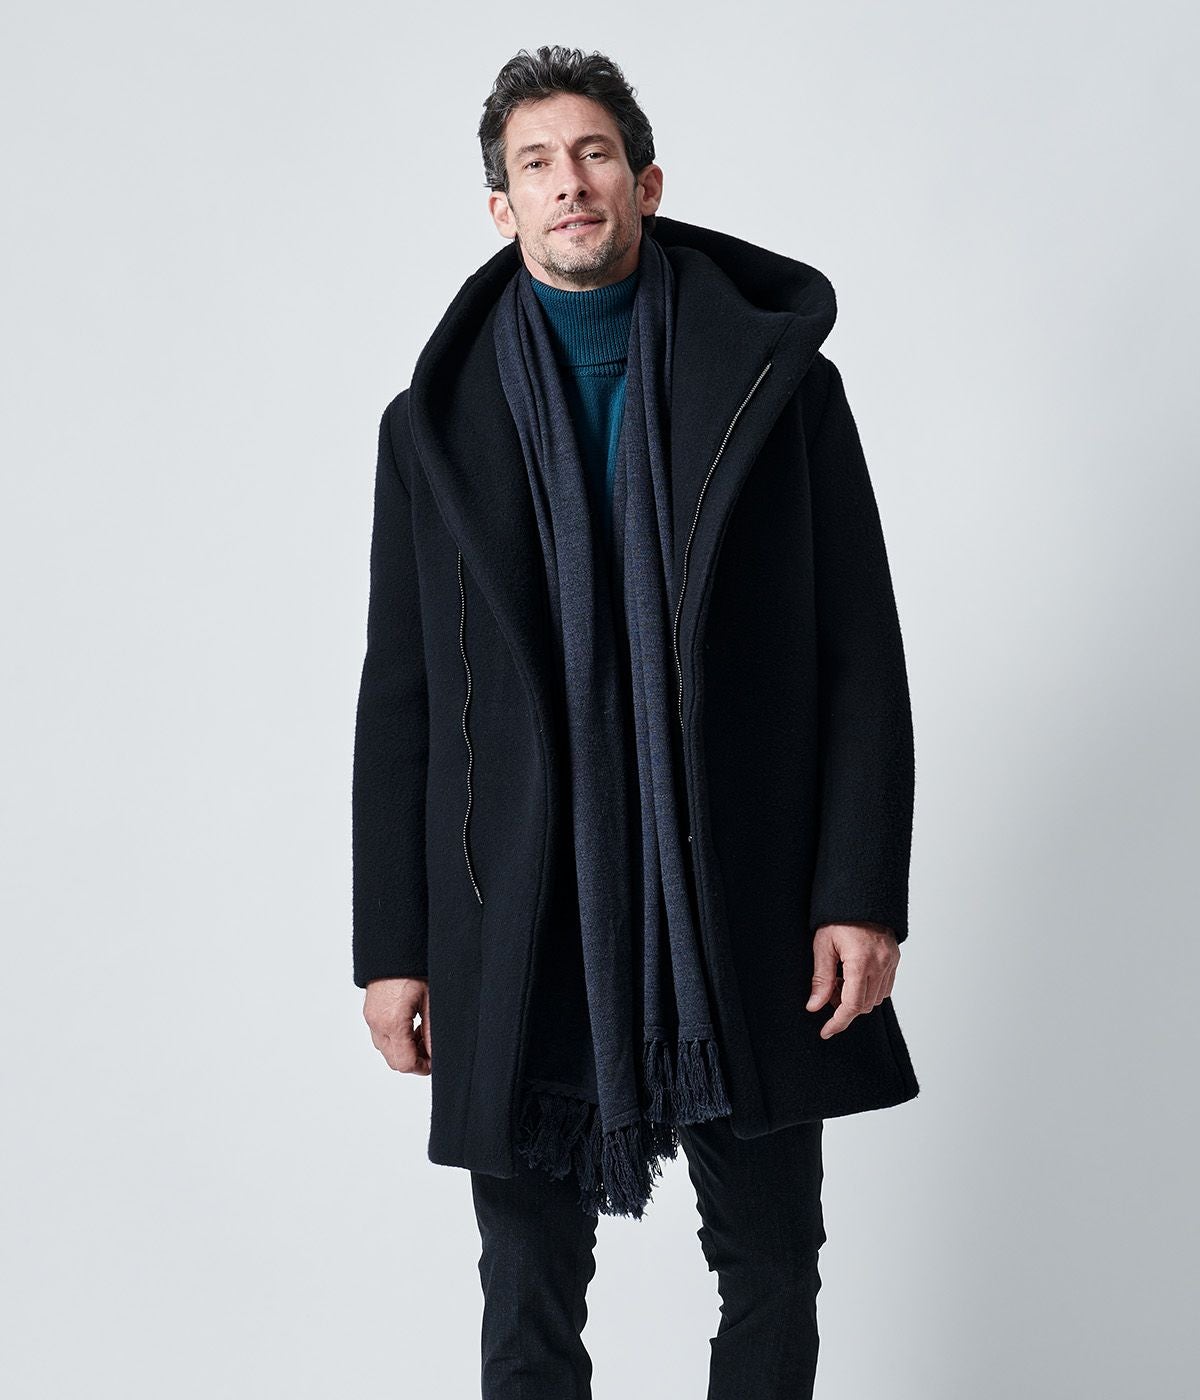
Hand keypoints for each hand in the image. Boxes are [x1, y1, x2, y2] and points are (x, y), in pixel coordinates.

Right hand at [364, 977, 430, 1073]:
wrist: (392, 949)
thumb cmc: (412, 969)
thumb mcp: (430, 1000)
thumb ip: (433, 1031)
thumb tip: (437, 1054)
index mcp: (393, 1022)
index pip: (405, 1063)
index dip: (422, 1067)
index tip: (435, 1061)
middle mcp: (378, 1024)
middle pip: (394, 1061)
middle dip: (414, 1059)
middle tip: (430, 1047)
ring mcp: (371, 1019)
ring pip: (387, 1050)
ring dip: (405, 1049)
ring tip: (422, 1031)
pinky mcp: (370, 1014)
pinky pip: (382, 1037)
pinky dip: (397, 1039)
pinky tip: (411, 1024)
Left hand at [806, 922, 898, 1039]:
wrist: (861, 895)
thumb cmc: (838, 917)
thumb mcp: (823, 945)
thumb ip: (820, 979)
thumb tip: (814, 1007)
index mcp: (861, 961)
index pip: (852, 1005)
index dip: (838, 1022)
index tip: (826, 1031)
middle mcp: (881, 964)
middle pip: (864, 1005)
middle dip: (844, 1007)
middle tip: (827, 991)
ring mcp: (891, 962)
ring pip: (875, 999)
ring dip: (856, 999)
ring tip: (839, 979)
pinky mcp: (895, 960)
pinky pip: (884, 987)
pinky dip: (868, 990)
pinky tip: (853, 976)